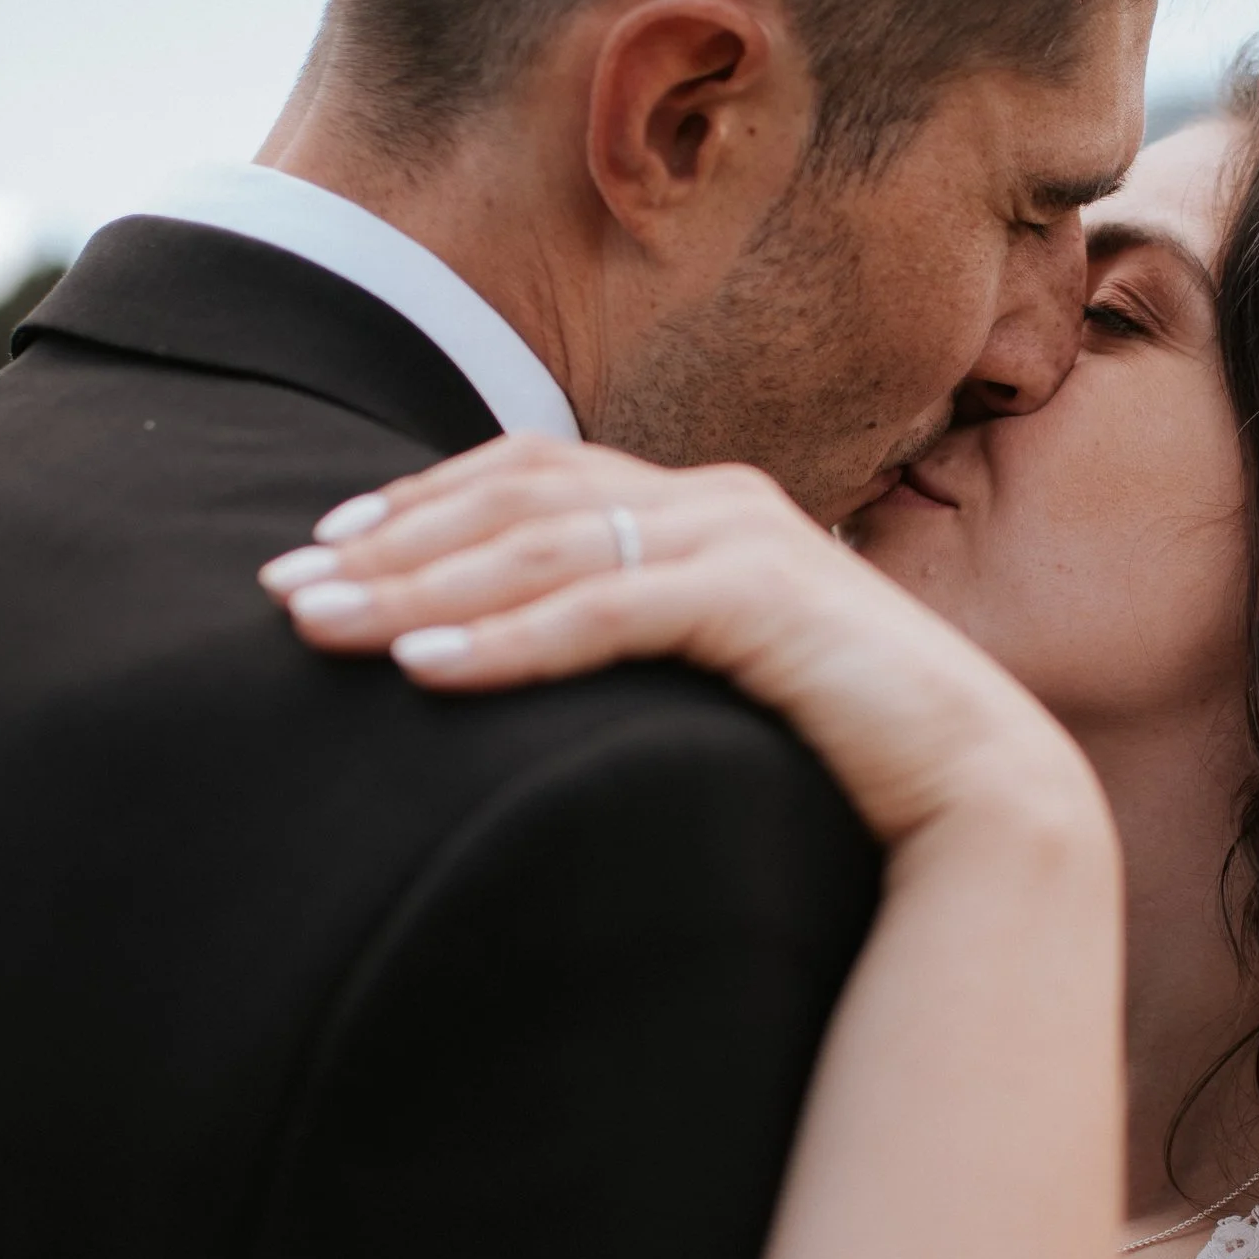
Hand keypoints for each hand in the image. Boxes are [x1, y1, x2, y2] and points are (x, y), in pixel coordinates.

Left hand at [257, 435, 1104, 850]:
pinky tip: (424, 668)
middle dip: (390, 542)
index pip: (531, 476)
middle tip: (281, 589)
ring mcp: (740, 538)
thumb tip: (520, 657)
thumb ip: (637, 637)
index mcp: (699, 506)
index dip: (419, 504)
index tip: (323, 549)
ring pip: (543, 545)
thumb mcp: (712, 675)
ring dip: (419, 587)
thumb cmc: (837, 745)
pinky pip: (605, 608)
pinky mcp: (762, 597)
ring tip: (320, 627)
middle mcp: (713, 500)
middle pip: (517, 497)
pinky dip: (507, 636)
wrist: (976, 783)